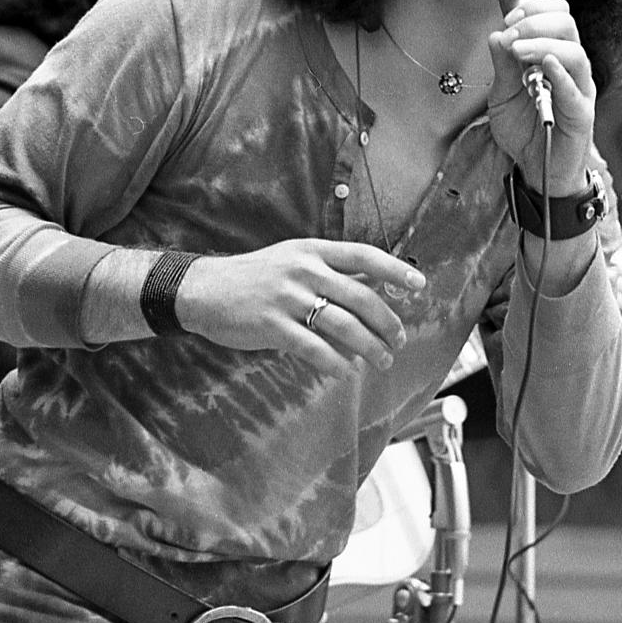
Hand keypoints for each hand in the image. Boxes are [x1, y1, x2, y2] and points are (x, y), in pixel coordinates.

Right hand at [178, 238, 425, 378]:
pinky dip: (336, 363)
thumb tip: (374, 290)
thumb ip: (329, 273)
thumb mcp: (292, 262)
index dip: (395, 269)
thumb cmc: (254, 278)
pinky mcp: (271, 325)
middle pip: (361, 297)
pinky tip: (346, 371)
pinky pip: (314, 348)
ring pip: (344, 326)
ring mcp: (287, 298)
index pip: (363, 255)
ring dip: (370, 348)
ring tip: (381, 361)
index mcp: (312, 251)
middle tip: (399, 340)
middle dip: (388, 323)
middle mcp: (303, 270)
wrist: (202, 290)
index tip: (419, 285)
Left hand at [487, 0, 595, 193]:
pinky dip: (560, 73)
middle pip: (567, 25)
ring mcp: (578, 90)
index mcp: (553, 56)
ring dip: (542, 44)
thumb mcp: (502, 95)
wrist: (537, 169)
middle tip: (511, 36)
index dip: (534, 8)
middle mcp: (570, 68)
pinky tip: (544, 66)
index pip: (557, 15)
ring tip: (518, 51)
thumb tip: (496, 35)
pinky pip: (575, 90)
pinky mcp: (581, 114)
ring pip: (574, 52)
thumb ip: (501, 67)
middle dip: (535, 22)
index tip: (509, 18)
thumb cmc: (525, 131)